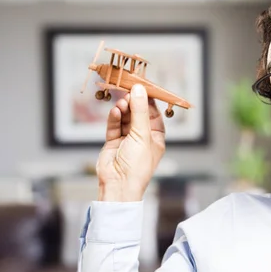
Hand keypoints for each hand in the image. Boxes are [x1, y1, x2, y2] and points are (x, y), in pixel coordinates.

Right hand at [96, 84, 165, 201]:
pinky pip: (114, 126)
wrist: (118, 184)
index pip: (154, 114)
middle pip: (138, 114)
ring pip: (125, 118)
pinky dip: (114, 118)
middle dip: (133, 103)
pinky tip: (115, 112)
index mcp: (156, 138)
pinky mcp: (113, 142)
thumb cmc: (137, 165)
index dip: (148, 101)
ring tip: (121, 104)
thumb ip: (140, 111)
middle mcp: (142, 138)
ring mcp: (127, 139)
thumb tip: (139, 90)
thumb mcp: (142, 135)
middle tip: (128, 91)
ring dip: (124, 110)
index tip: (142, 86)